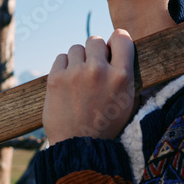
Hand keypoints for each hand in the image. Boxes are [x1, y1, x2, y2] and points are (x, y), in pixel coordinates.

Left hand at [43, 31, 136, 145]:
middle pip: (95, 40)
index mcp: (122, 76)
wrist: (79, 147)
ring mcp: (76, 73)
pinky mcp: (56, 78)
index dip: (116, 40)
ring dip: (79, 60)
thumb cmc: (106, 125)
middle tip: (94, 67)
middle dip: (95, 51)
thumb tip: (121, 51)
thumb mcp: (128, 101)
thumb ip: (126, 75)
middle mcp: (99, 70)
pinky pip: (61, 58)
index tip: (112, 48)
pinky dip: (65, 67)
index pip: (121, 37)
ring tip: (80, 79)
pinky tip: (68, 83)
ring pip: (77, 48)